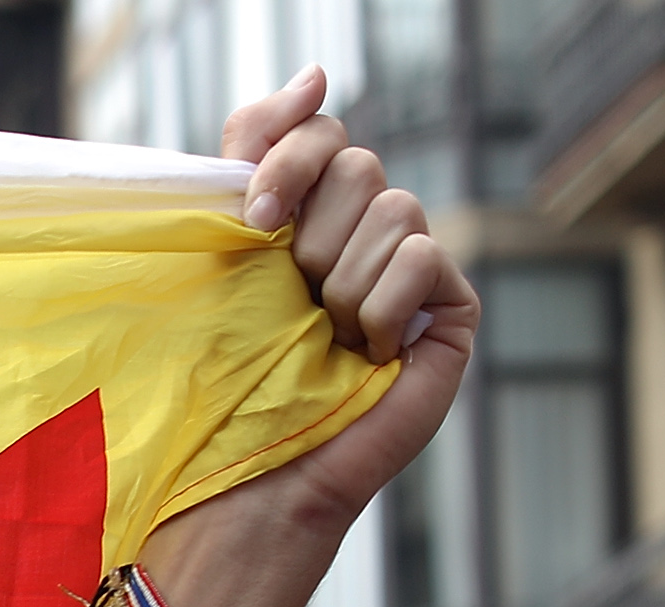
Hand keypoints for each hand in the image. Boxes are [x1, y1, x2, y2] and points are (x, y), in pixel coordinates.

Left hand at [191, 71, 479, 553]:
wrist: (247, 474)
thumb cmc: (217, 379)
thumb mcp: (216, 253)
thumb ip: (251, 157)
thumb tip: (318, 73)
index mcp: (301, 217)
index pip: (317, 131)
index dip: (290, 155)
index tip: (255, 212)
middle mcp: (359, 235)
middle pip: (358, 164)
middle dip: (308, 235)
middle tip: (287, 298)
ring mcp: (409, 273)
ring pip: (394, 207)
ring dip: (339, 281)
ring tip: (320, 340)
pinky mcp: (448, 314)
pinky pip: (425, 256)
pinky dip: (380, 307)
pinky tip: (364, 355)